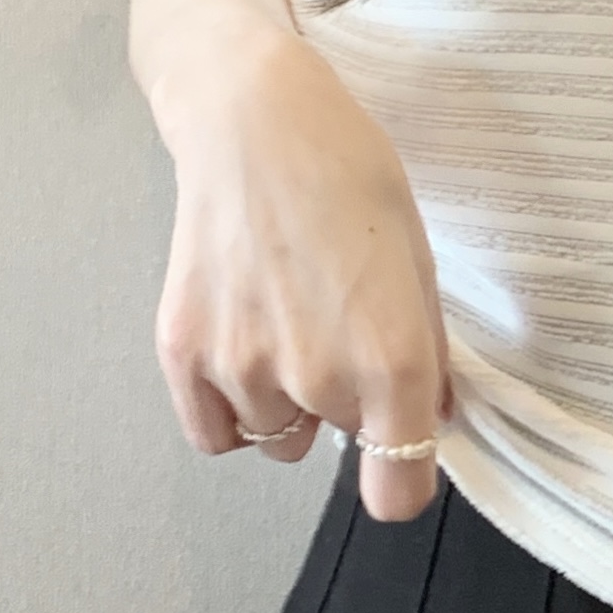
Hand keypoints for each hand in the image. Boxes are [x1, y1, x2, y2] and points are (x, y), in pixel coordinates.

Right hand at [150, 25, 451, 521]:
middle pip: (338, 445)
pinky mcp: (183, 354)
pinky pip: (216, 433)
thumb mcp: (418, 262)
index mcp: (390, 362)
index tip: (399, 454)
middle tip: (337, 322)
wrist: (254, 121)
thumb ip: (427, 357)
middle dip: (347, 404)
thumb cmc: (349, 174)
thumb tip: (430, 421)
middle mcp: (316, 379)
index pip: (396, 491)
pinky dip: (231, 410)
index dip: (402, 477)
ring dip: (286, 402)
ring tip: (286, 318)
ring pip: (277, 438)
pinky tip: (245, 350)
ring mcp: (242, 370)